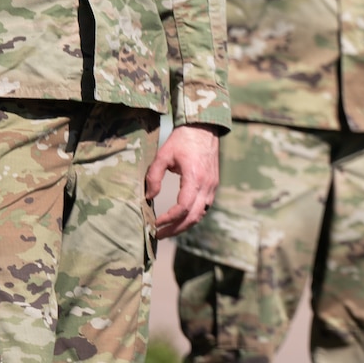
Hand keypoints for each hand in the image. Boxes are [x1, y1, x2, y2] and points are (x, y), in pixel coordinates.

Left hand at [147, 123, 219, 238]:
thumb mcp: (162, 156)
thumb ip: (153, 177)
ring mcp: (213, 186)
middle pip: (193, 217)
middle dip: (175, 229)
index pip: (183, 208)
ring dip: (184, 225)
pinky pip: (204, 207)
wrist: (204, 128)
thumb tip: (149, 198)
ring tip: (168, 230)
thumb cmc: (182, 140)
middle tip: (158, 235)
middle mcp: (207, 185)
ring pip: (200, 214)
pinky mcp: (213, 184)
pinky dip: (192, 216)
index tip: (154, 223)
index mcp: (195, 178)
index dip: (168, 219)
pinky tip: (180, 218)